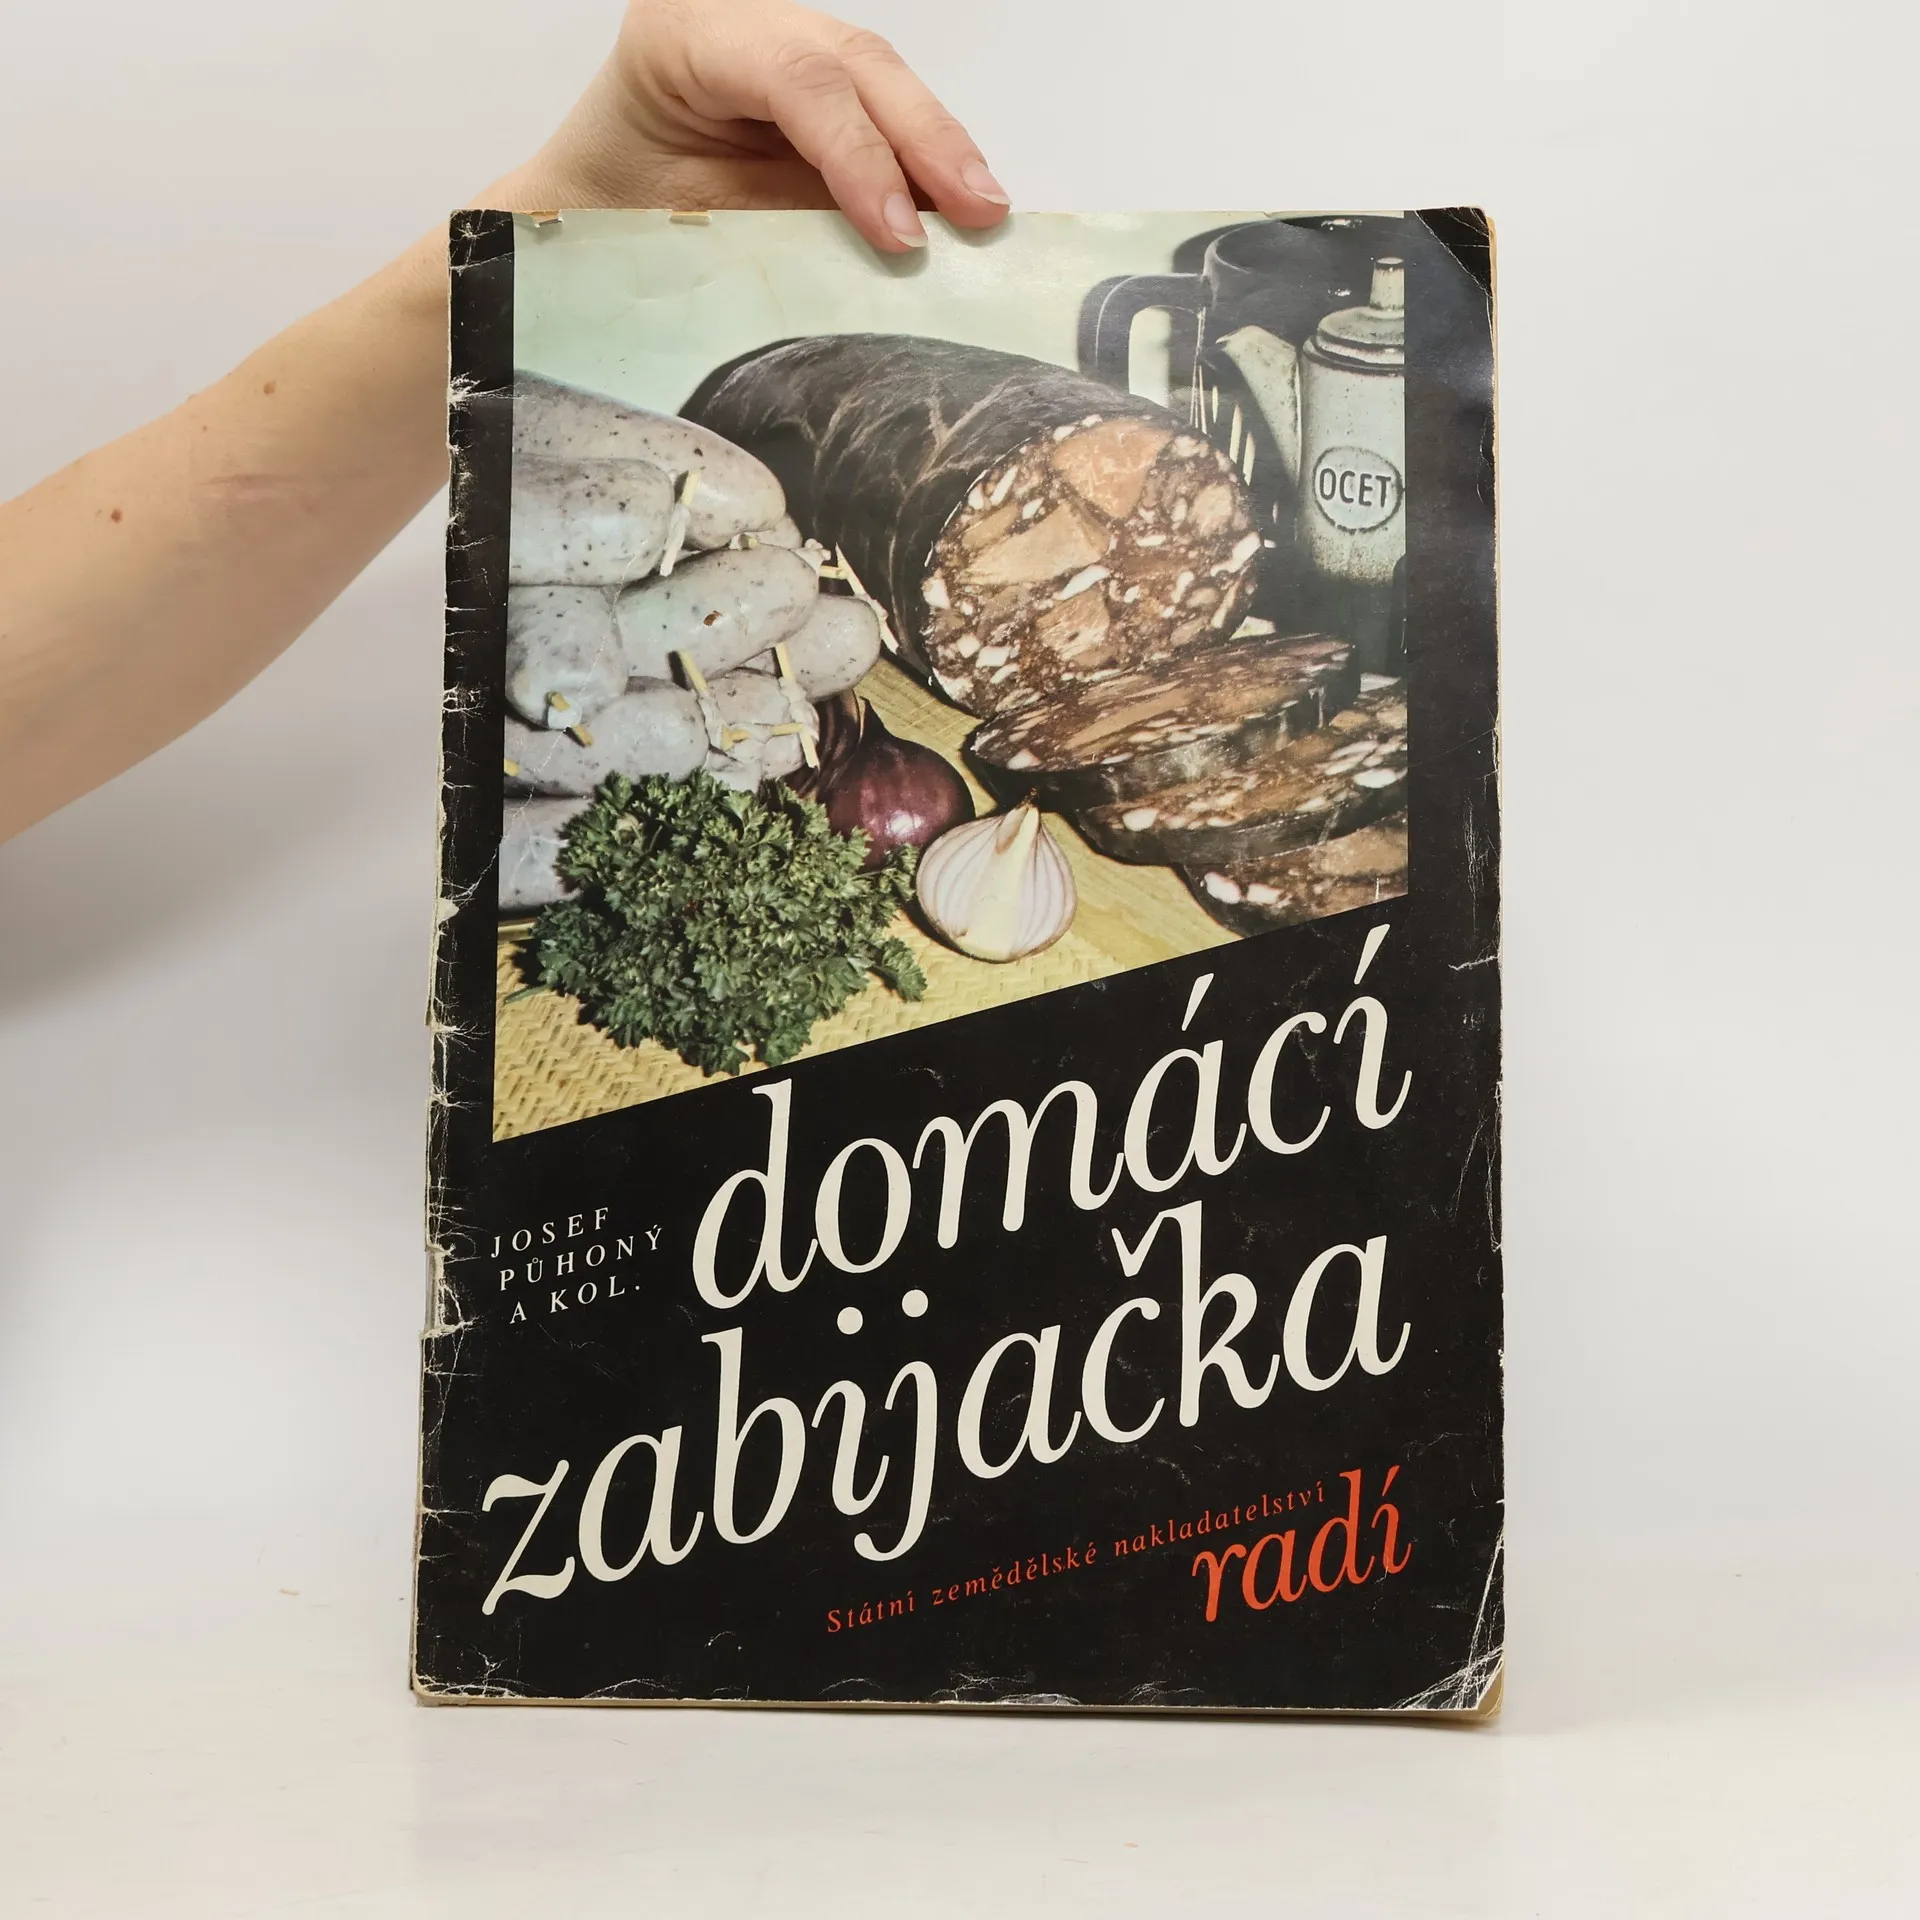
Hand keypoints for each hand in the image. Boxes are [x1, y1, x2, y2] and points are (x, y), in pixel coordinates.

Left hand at [508, 0, 1009, 252]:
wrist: (583, 212)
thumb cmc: (609, 217)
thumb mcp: (681, 228)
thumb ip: (774, 231)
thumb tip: (876, 268)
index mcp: (683, 36)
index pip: (797, 77)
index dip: (860, 154)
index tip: (898, 234)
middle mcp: (740, 22)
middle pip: (858, 64)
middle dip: (928, 141)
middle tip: (981, 212)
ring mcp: (782, 46)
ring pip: (881, 82)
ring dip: (939, 151)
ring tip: (985, 214)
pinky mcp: (812, 87)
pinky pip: (878, 115)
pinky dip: (922, 165)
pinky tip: (959, 205)